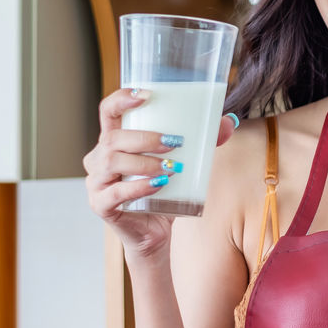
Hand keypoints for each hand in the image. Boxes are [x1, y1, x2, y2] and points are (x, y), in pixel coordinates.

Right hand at [84, 88, 237, 260]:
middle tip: (175, 142)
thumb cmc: (165, 192)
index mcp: (115, 141)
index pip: (109, 112)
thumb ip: (204, 143)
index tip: (146, 94)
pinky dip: (138, 187)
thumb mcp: (184, 164)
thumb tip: (230, 122)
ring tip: (171, 167)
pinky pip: (115, 193)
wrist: (157, 233)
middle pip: (112, 138)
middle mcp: (100, 158)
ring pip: (112, 163)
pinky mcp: (101, 205)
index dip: (121, 99)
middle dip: (144, 138)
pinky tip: (158, 184)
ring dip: (144, 162)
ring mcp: (97, 182)